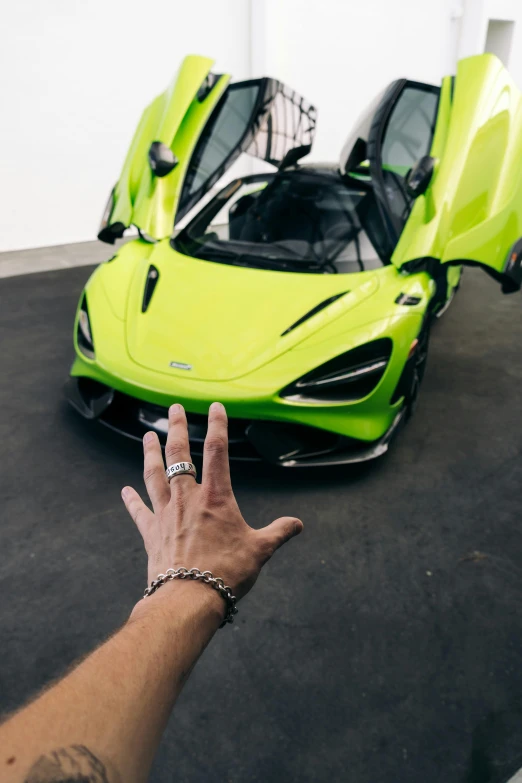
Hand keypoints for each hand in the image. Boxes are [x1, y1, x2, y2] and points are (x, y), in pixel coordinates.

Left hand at [121, 402, 302, 604]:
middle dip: (177, 429)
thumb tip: (298, 525)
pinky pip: (139, 511)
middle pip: (179, 455)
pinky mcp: (151, 533)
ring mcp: (165, 514)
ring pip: (154, 475)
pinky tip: (125, 490)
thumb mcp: (260, 550)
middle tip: (174, 409)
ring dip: (150, 453)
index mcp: (216, 497)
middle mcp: (187, 498)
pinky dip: (132, 500)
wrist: (188, 598)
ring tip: (149, 436)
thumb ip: (278, 532)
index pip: (218, 451)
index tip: (215, 407)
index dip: (217, 425)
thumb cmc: (227, 572)